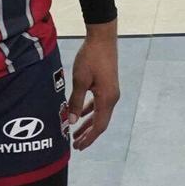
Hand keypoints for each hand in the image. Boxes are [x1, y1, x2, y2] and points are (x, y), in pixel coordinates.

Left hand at [67, 27, 121, 150]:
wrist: (102, 38)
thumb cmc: (90, 57)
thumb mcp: (80, 80)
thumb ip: (76, 102)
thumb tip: (72, 121)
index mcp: (107, 99)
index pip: (99, 126)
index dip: (89, 138)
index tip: (78, 147)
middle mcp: (112, 98)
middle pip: (100, 122)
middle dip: (88, 134)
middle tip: (75, 145)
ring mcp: (111, 92)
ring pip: (100, 114)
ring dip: (88, 124)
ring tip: (76, 133)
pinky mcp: (107, 85)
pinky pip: (99, 104)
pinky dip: (90, 111)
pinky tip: (81, 114)